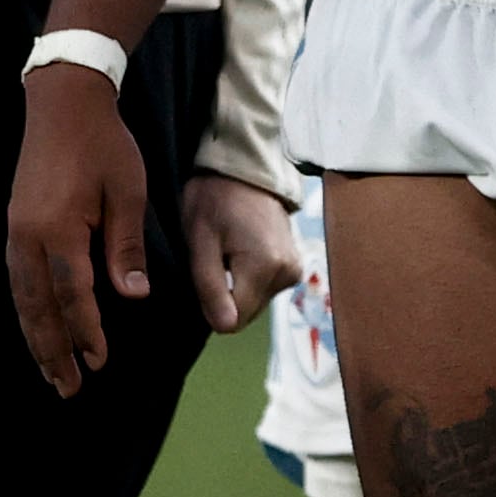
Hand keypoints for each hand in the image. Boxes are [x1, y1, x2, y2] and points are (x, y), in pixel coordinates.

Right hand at [4, 62, 148, 395]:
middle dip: (53, 351)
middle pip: (39, 307)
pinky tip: (36, 327)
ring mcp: (16, 230)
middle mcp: (29, 235)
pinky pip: (17, 280)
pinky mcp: (14, 224)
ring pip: (22, 298)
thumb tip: (132, 298)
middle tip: (68, 389)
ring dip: (35, 338)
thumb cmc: (103, 144)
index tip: (99, 362)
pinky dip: (26, 311)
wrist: (63, 101)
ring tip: (49, 372)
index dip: (87, 331)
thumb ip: (126, 248)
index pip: (74, 295)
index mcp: (59, 228)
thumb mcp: (127, 192)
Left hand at [180, 174, 302, 334]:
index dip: (211, 301)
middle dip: (225, 293)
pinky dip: (249, 278)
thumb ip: (211, 286)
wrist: (244, 169)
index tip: (207, 268)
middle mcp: (288, 273)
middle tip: (217, 254)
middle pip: (245, 312)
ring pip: (254, 303)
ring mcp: (295, 271)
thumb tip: (225, 326)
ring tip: (230, 248)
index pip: (233, 319)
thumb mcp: (200, 239)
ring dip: (236, 285)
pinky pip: (264, 290)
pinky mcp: (295, 267)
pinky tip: (243, 250)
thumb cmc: (215, 198)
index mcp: (265, 267)